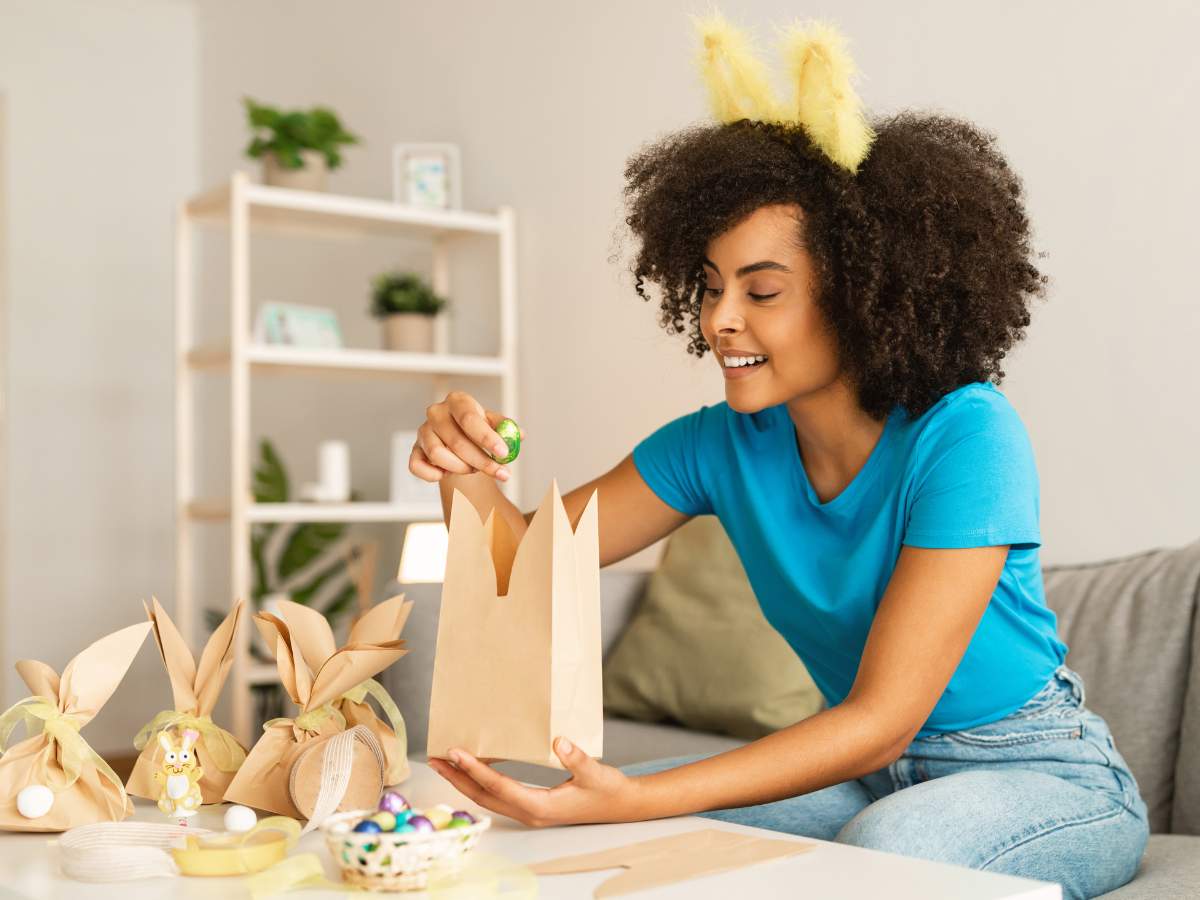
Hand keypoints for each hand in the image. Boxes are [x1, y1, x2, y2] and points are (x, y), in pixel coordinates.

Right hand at [409, 391, 525, 483]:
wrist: (460, 442)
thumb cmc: (478, 430)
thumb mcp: (495, 425)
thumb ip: (506, 428)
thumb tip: (519, 434)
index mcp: (458, 401)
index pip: (469, 418)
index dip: (487, 437)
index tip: (503, 453)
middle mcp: (436, 412)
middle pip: (456, 441)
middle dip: (481, 461)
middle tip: (500, 472)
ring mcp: (423, 431)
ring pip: (438, 456)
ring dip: (461, 468)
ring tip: (474, 469)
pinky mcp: (414, 450)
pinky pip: (418, 467)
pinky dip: (434, 475)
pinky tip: (448, 474)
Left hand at [429, 737, 638, 827]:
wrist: (622, 806)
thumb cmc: (608, 790)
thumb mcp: (596, 773)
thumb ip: (577, 759)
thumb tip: (560, 742)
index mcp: (540, 806)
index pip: (499, 786)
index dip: (475, 770)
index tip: (455, 753)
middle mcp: (529, 812)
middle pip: (484, 796)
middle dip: (457, 778)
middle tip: (434, 758)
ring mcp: (529, 811)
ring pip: (488, 797)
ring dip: (465, 780)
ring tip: (445, 762)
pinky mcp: (533, 806)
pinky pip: (499, 794)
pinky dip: (481, 781)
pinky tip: (476, 766)